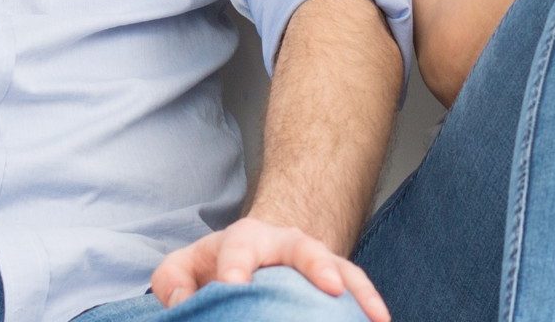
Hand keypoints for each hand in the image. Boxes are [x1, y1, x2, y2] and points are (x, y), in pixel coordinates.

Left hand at [150, 218, 391, 321]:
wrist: (255, 250)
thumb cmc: (215, 265)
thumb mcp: (183, 268)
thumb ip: (174, 280)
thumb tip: (183, 301)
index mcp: (243, 240)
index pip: (238, 250)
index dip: (236, 269)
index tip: (234, 287)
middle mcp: (283, 243)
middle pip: (301, 247)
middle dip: (315, 264)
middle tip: (326, 285)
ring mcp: (313, 259)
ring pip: (339, 266)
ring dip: (356, 288)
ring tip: (372, 313)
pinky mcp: (333, 278)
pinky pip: (355, 286)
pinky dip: (369, 301)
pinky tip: (380, 321)